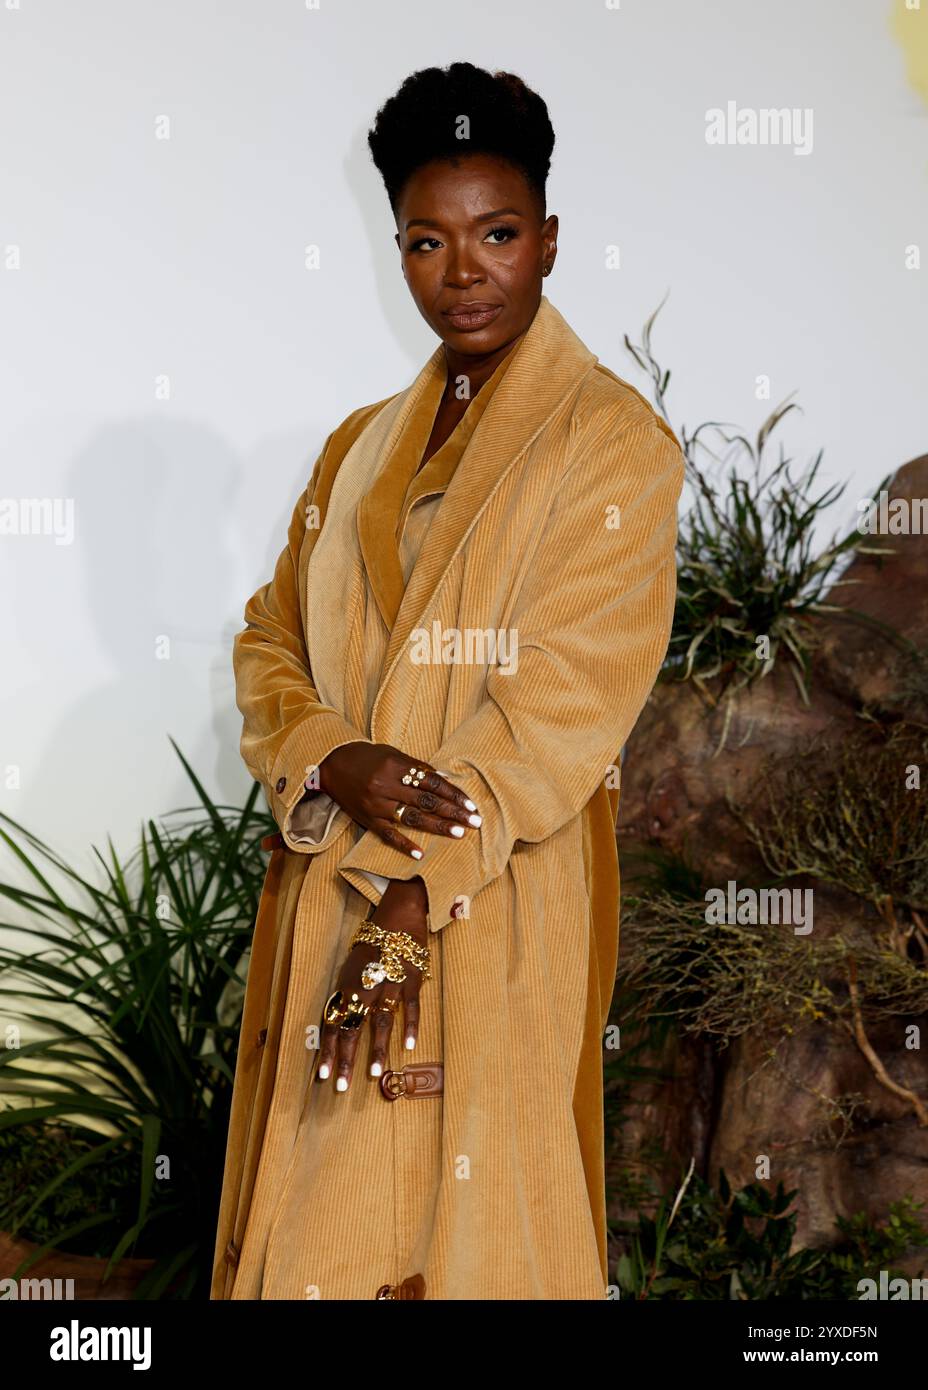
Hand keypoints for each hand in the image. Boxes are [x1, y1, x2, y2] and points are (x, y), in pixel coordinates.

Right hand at [315, 741, 480, 858]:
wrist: (332, 764)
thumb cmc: (368, 757)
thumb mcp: (393, 754)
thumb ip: (417, 767)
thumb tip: (443, 779)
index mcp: (396, 767)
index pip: (432, 782)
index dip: (453, 793)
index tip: (471, 804)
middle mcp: (387, 786)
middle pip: (426, 801)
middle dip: (453, 812)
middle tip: (475, 821)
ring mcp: (376, 805)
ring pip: (412, 818)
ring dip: (437, 827)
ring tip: (459, 833)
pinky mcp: (367, 819)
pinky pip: (387, 834)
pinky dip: (404, 844)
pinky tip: (420, 853)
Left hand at [317, 880, 428, 1091]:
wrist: (396, 918)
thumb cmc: (372, 947)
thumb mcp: (351, 970)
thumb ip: (346, 997)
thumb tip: (336, 1026)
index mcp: (346, 986)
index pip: (331, 1023)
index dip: (326, 1050)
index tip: (322, 1076)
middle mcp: (364, 988)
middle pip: (351, 1028)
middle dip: (345, 1059)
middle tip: (341, 1086)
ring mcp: (388, 984)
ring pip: (380, 1022)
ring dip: (376, 1050)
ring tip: (374, 1074)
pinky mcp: (410, 980)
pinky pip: (410, 1008)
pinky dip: (410, 1027)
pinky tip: (408, 1048)